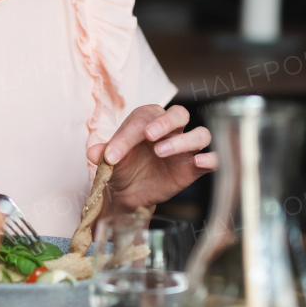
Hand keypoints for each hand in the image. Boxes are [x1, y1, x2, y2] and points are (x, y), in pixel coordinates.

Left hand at [87, 104, 216, 211]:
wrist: (129, 192)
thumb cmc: (121, 167)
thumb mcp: (109, 162)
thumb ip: (103, 154)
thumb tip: (93, 152)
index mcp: (147, 120)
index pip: (143, 120)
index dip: (127, 136)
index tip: (112, 155)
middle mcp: (170, 130)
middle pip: (179, 114)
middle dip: (165, 122)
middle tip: (149, 135)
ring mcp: (185, 148)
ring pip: (199, 134)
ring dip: (183, 141)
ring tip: (162, 152)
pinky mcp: (194, 168)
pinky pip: (212, 159)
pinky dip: (211, 159)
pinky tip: (200, 162)